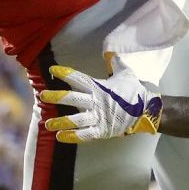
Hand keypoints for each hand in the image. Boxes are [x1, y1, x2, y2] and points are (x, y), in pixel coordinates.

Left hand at [40, 65, 161, 143]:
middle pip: (73, 98)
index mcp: (99, 87)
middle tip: (42, 96)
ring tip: (47, 123)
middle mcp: (97, 101)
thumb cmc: (133, 92)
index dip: (65, 73)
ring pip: (77, 119)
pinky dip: (72, 136)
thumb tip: (110, 52)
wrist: (146, 111)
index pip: (79, 78)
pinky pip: (85, 134)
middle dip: (57, 97)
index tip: (52, 70)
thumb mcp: (125, 73)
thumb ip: (115, 63)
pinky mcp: (102, 130)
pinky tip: (60, 137)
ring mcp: (99, 117)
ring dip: (61, 121)